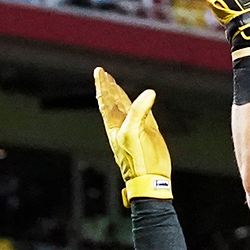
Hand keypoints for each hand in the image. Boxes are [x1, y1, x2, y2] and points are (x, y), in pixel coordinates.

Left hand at [94, 70, 170, 203]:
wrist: (150, 178)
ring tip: (113, 83)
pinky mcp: (148, 132)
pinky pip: (142, 113)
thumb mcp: (133, 134)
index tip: (99, 71)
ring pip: (125, 106)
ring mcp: (135, 128)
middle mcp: (122, 125)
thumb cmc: (137, 160)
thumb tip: (149, 93)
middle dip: (108, 87)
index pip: (106, 101)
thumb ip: (138, 113)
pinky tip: (139, 99)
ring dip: (119, 94)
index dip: (103, 86)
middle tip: (103, 73)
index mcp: (114, 125)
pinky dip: (139, 104)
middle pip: (112, 101)